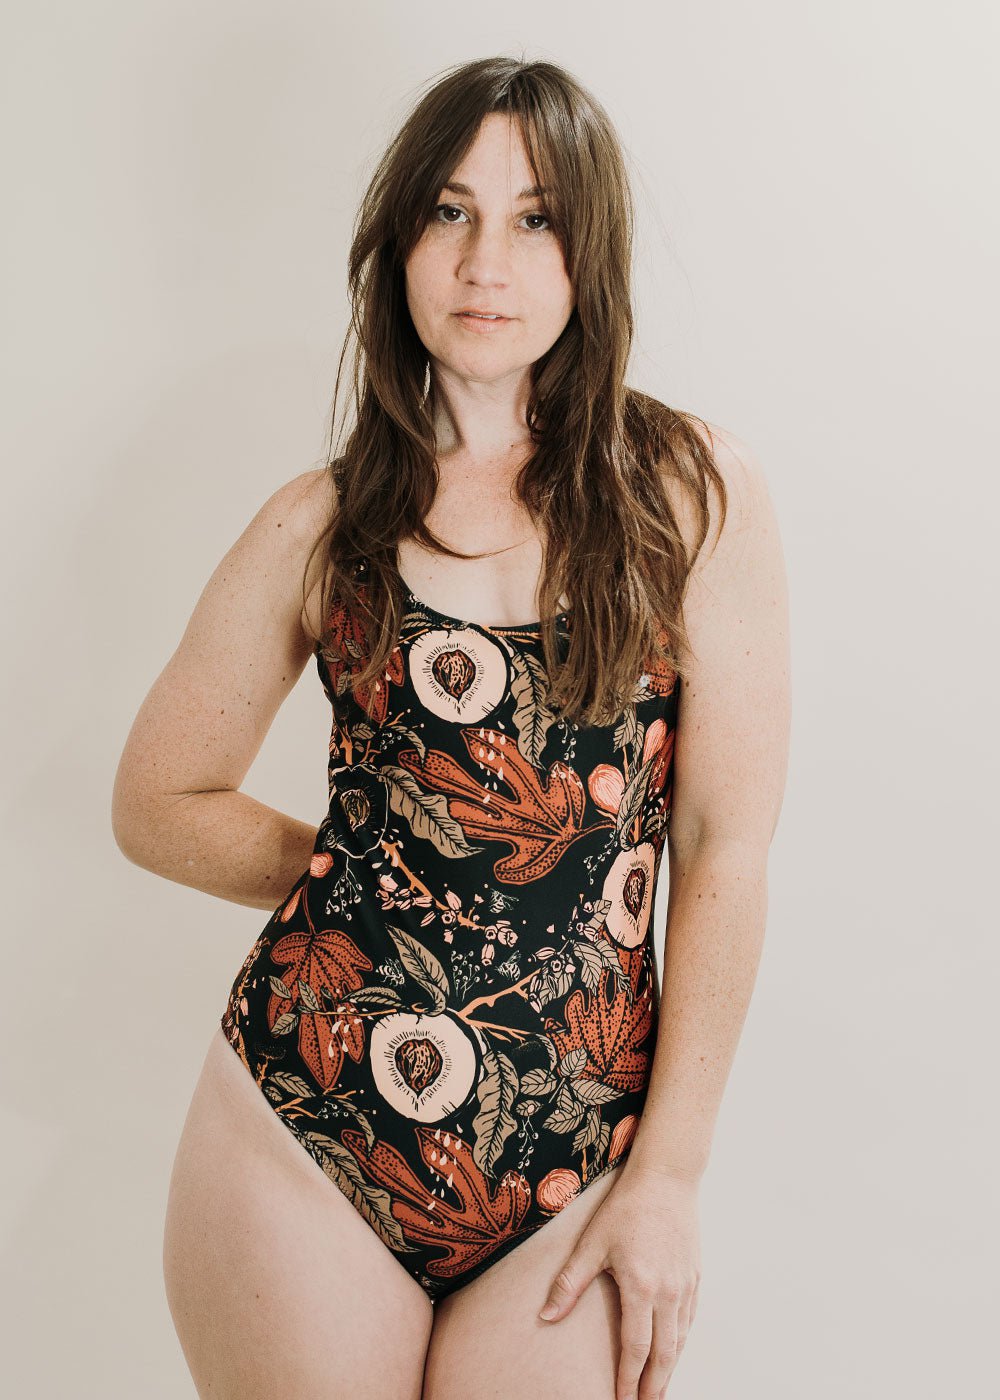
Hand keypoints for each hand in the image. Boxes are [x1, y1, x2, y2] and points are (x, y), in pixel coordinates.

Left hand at [536, 1162, 700, 1398]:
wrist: (666, 1178)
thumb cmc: (626, 1207)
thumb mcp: (592, 1243)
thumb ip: (569, 1283)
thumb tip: (545, 1316)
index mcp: (641, 1287)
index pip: (636, 1348)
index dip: (629, 1380)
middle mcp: (669, 1292)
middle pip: (664, 1354)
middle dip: (654, 1386)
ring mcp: (686, 1285)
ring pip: (680, 1340)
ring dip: (670, 1369)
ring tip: (658, 1390)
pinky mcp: (695, 1277)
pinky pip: (689, 1320)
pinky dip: (680, 1343)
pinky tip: (673, 1351)